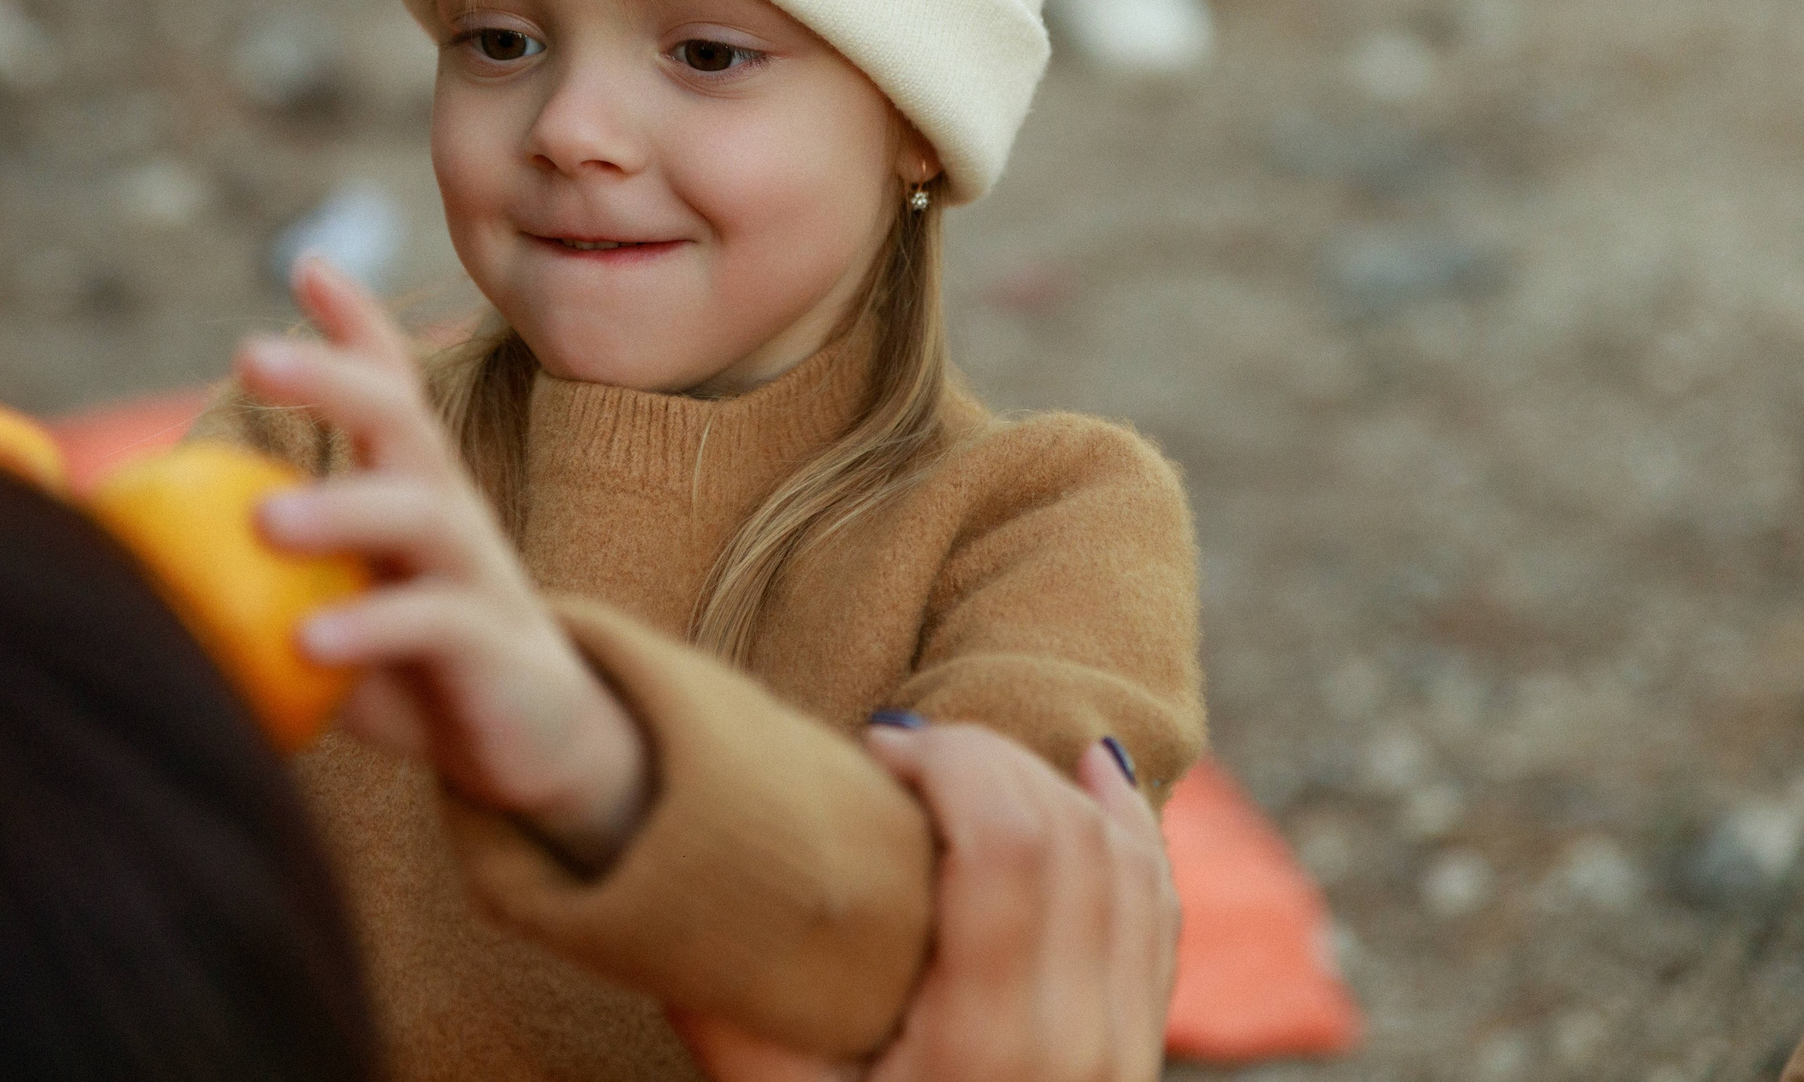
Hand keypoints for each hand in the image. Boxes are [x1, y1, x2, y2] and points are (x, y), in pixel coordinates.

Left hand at [237, 255, 652, 872]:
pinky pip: (433, 622)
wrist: (540, 743)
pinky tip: (305, 643)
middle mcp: (447, 506)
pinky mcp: (492, 644)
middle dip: (331, 376)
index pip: (387, 386)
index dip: (353, 323)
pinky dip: (369, 626)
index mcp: (409, 484)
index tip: (305, 264)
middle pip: (400, 417)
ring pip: (420, 511)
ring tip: (264, 521)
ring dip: (341, 506)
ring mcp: (477, 570)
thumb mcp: (336, 601)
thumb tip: (115, 556)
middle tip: (252, 356)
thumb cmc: (414, 664)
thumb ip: (256, 576)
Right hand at [674, 727, 1177, 1081]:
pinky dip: (1130, 831)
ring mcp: (1122, 1060)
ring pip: (1125, 866)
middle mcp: (1075, 1052)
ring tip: (972, 754)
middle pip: (1069, 838)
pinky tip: (1093, 771)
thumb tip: (646, 883)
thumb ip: (724, 1007)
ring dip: (1054, 786)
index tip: (875, 752)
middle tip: (904, 756)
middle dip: (989, 761)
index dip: (953, 767)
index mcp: (984, 1054)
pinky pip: (1157, 914)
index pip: (1009, 848)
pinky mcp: (1137, 1064)